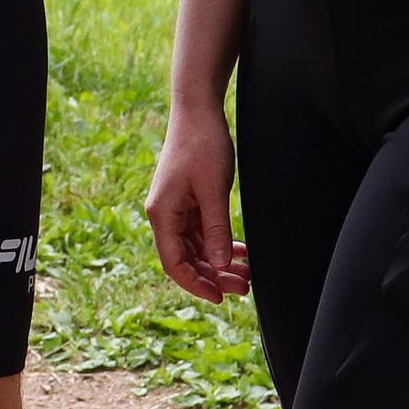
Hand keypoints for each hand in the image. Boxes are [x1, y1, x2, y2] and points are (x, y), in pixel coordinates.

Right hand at [143, 93, 248, 301]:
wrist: (198, 110)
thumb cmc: (203, 144)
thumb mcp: (214, 189)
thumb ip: (216, 229)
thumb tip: (218, 266)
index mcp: (162, 213)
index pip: (174, 262)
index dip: (196, 284)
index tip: (220, 298)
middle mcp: (164, 214)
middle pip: (185, 258)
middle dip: (213, 276)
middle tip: (244, 286)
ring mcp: (176, 208)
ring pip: (195, 248)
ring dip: (218, 262)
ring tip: (246, 273)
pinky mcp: (188, 201)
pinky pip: (201, 233)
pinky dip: (219, 244)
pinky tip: (240, 252)